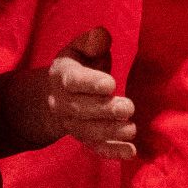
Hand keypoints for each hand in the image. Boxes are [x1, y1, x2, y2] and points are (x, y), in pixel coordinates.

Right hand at [38, 25, 136, 159]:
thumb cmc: (78, 67)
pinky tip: (130, 152)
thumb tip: (102, 35)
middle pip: (81, 109)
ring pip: (89, 131)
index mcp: (63, 76)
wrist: (55, 97)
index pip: (73, 81)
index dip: (91, 83)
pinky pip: (96, 148)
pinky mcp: (84, 139)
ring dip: (111, 132)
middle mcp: (63, 103)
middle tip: (128, 108)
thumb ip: (91, 42)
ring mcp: (73, 124)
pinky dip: (113, 152)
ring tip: (131, 128)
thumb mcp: (80, 49)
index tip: (111, 84)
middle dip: (105, 110)